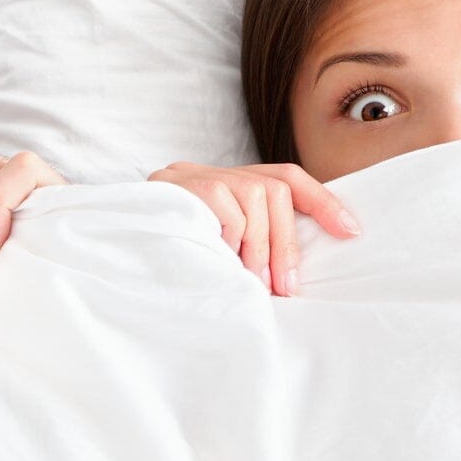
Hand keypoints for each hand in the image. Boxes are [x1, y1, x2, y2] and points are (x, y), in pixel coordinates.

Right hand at [146, 162, 359, 296]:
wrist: (108, 256)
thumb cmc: (171, 265)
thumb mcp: (218, 256)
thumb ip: (250, 248)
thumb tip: (293, 276)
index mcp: (225, 186)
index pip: (285, 178)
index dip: (324, 201)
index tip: (352, 231)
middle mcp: (211, 173)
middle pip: (274, 190)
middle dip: (287, 243)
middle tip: (286, 288)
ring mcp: (192, 174)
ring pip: (256, 196)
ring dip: (260, 246)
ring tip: (251, 281)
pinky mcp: (179, 184)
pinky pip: (228, 207)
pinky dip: (232, 238)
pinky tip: (220, 259)